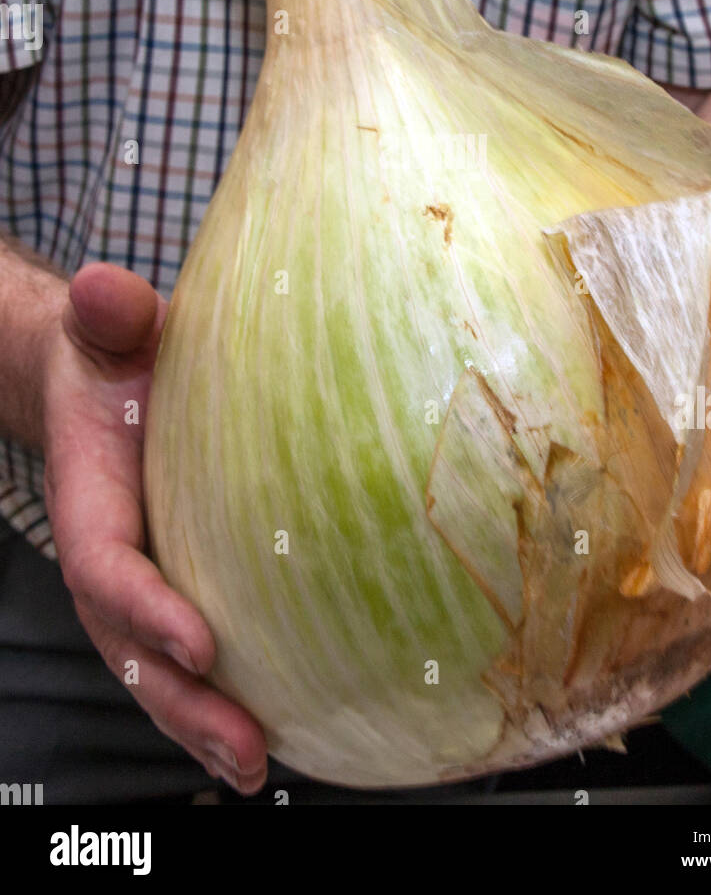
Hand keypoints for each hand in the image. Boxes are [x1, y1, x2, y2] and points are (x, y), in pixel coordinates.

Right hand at [42, 262, 268, 793]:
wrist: (103, 388)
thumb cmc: (114, 359)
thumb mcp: (110, 327)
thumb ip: (108, 315)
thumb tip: (102, 287)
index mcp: (92, 499)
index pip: (109, 565)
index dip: (145, 608)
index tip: (200, 640)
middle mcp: (112, 556)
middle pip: (132, 648)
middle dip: (183, 703)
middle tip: (244, 748)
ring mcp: (144, 582)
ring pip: (160, 672)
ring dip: (204, 725)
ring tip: (256, 767)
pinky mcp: (180, 588)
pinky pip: (192, 657)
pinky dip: (223, 701)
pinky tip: (272, 739)